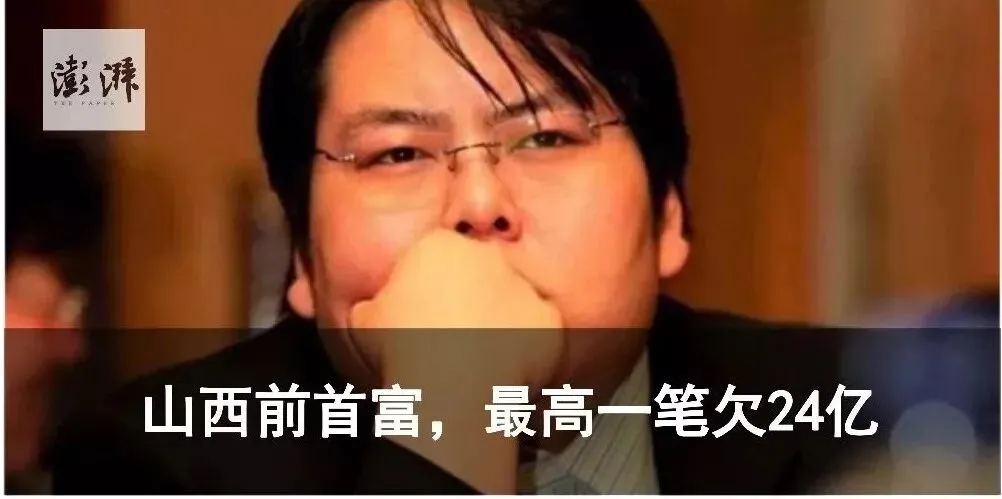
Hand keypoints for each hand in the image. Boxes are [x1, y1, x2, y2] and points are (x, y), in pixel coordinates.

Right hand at [347, 230, 563, 493]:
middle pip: (480, 273)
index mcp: (439, 246)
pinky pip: (539, 330)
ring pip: (511, 301)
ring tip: (479, 358)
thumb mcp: (365, 321)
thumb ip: (375, 307)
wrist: (450, 380)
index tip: (425, 315)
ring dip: (499, 323)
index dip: (431, 287)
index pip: (439, 257)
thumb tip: (371, 312)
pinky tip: (506, 368)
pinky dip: (528, 347)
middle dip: (470, 299)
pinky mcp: (547, 317)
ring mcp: (522, 284)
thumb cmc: (401, 348)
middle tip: (453, 336)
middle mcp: (486, 256)